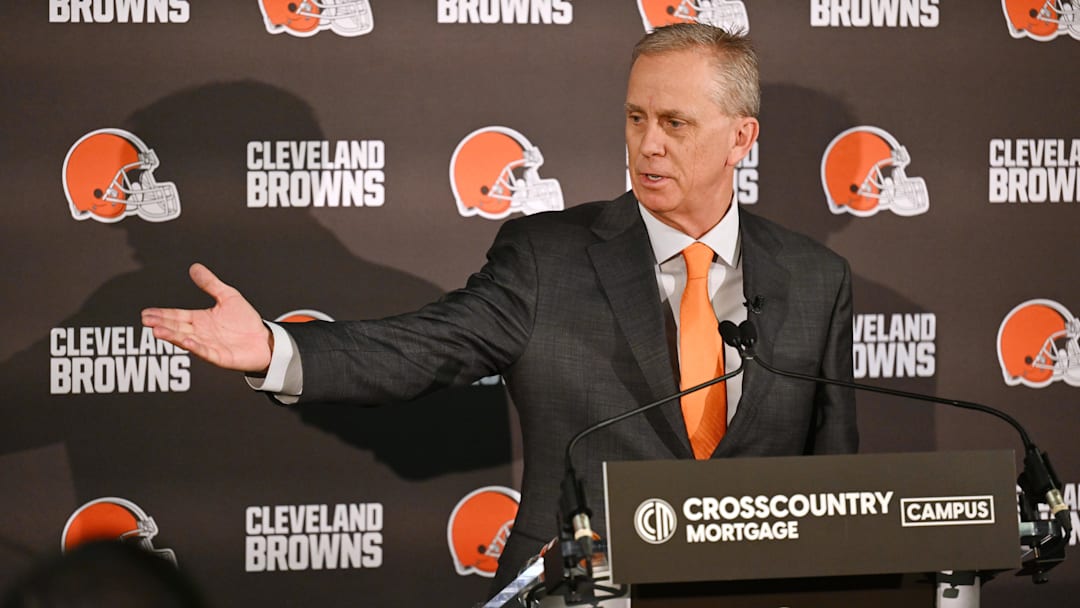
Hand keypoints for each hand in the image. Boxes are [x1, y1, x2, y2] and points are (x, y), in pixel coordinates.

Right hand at [142, 263, 272, 372]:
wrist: (265, 339)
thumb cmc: (246, 321)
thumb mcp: (228, 296)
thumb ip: (210, 284)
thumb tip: (195, 267)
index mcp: (200, 320)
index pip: (177, 315)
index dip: (162, 314)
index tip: (147, 313)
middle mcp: (201, 333)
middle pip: (177, 328)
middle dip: (162, 324)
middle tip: (147, 321)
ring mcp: (209, 345)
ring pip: (186, 341)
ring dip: (172, 336)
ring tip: (158, 331)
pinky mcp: (220, 357)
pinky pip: (205, 352)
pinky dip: (195, 347)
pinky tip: (186, 341)